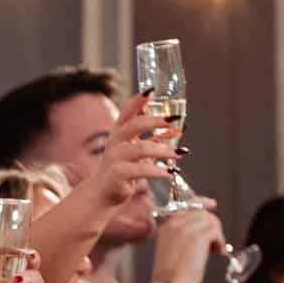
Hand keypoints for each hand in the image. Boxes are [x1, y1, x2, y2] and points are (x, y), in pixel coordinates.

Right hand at [82, 94, 178, 211]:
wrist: (104, 191)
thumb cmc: (122, 167)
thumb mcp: (137, 150)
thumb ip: (154, 139)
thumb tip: (176, 131)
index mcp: (119, 131)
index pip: (127, 110)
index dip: (138, 100)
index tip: (151, 90)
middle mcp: (115, 141)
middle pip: (135, 125)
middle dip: (156, 121)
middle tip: (173, 121)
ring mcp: (115, 156)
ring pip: (141, 149)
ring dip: (163, 151)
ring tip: (179, 154)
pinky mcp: (118, 173)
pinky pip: (141, 170)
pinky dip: (158, 171)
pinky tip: (169, 172)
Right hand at [150, 207, 225, 282]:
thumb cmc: (171, 274)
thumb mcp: (171, 248)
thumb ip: (182, 234)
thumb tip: (203, 228)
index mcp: (167, 225)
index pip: (187, 204)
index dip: (202, 202)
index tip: (212, 204)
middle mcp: (175, 223)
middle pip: (202, 212)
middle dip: (212, 226)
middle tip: (214, 243)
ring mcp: (186, 229)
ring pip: (211, 221)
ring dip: (217, 235)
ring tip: (214, 250)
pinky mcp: (198, 237)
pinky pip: (215, 231)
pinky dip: (220, 242)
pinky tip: (217, 252)